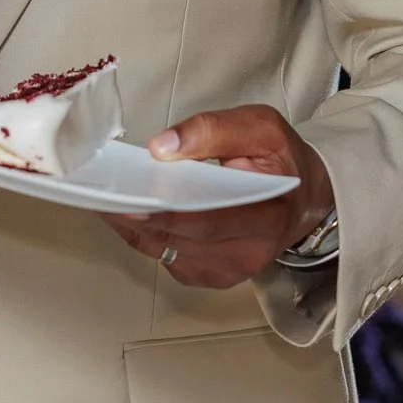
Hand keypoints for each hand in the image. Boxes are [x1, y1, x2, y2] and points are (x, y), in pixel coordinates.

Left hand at [99, 104, 336, 289]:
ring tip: (102, 194)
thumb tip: (163, 146)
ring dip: (130, 223)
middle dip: (136, 214)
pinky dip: (138, 231)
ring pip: (163, 249)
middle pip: (179, 238)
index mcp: (268, 216)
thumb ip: (214, 130)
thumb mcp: (262, 127)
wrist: (302, 199)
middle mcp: (246, 253)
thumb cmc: (281, 161)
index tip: (131, 198)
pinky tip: (122, 208)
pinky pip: (161, 254)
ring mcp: (225, 270)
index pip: (210, 219)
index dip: (168, 212)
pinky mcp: (206, 275)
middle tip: (100, 191)